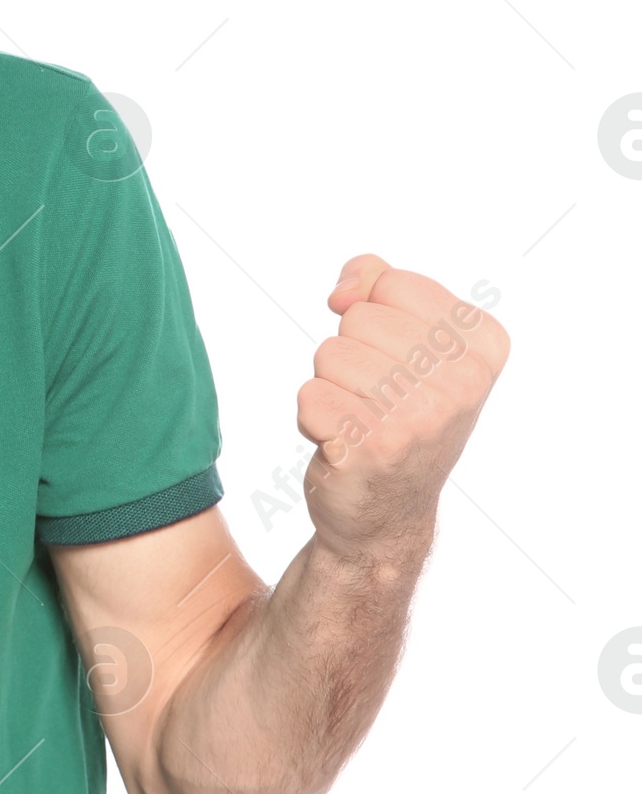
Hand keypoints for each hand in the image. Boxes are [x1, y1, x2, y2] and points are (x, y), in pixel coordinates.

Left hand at [296, 255, 509, 563]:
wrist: (387, 511)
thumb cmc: (395, 414)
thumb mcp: (406, 337)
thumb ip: (376, 282)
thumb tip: (344, 292)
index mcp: (484, 345)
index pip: (391, 283)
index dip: (375, 319)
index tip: (400, 365)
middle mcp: (463, 382)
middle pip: (358, 318)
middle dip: (350, 355)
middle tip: (377, 400)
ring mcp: (421, 417)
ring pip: (329, 354)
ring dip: (330, 387)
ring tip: (360, 420)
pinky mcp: (375, 446)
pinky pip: (309, 395)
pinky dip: (313, 419)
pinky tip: (344, 444)